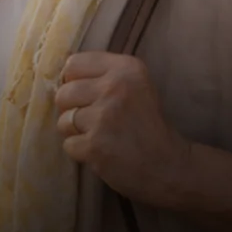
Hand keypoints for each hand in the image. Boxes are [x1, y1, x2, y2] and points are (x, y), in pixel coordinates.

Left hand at [54, 51, 192, 209]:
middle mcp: (115, 87)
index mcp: (126, 68)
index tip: (88, 95)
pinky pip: (68, 144)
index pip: (73, 64)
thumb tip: (61, 77)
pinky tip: (101, 151)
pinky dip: (81, 151)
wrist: (170, 166)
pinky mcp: (95, 146)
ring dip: (77, 132)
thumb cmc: (148, 124)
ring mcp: (104, 117)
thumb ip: (103, 75)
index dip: (74, 82)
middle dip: (72, 109)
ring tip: (101, 137)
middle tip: (94, 120)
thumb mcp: (136, 85)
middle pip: (64, 93)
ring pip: (63, 120)